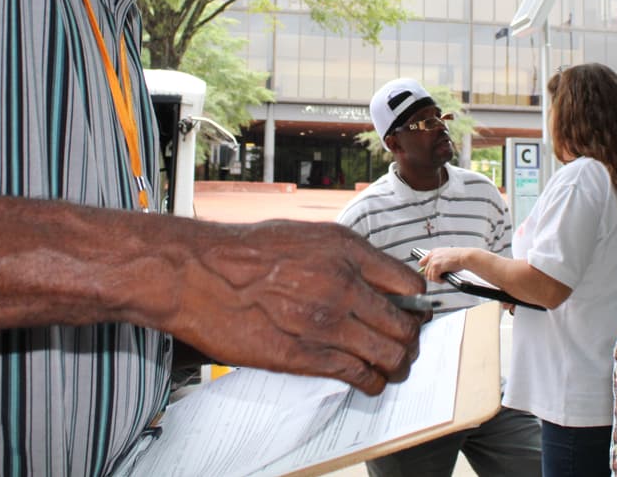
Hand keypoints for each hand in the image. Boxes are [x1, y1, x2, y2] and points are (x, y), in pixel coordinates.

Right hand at [160, 219, 426, 395]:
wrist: (200, 274)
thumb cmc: (248, 251)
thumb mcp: (309, 234)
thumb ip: (347, 255)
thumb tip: (379, 276)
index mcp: (347, 250)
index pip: (408, 284)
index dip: (416, 302)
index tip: (415, 311)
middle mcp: (343, 285)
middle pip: (405, 325)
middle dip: (411, 339)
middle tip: (408, 345)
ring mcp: (326, 324)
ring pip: (389, 355)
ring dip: (397, 365)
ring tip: (393, 367)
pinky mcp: (304, 356)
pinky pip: (356, 375)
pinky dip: (370, 382)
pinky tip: (368, 380)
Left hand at [418, 247, 465, 283]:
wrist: (465, 257)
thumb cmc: (459, 256)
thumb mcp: (446, 256)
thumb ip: (439, 261)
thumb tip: (436, 270)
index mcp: (434, 252)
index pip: (422, 262)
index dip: (425, 269)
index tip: (428, 273)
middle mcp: (432, 255)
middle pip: (425, 271)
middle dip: (432, 276)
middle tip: (439, 278)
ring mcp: (433, 261)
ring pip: (429, 276)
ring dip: (436, 279)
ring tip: (443, 279)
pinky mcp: (436, 267)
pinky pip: (434, 278)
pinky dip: (439, 281)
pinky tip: (444, 280)